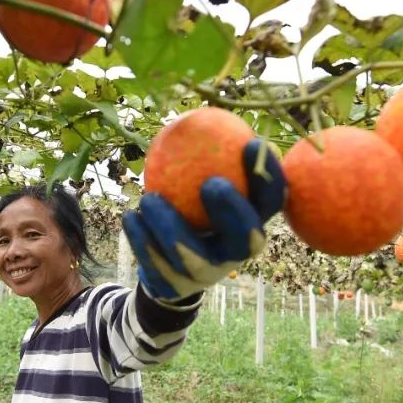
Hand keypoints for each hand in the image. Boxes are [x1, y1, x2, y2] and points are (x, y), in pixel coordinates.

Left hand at [123, 138, 285, 300]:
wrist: (168, 267)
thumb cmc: (191, 211)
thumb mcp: (204, 187)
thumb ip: (210, 159)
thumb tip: (205, 114)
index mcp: (252, 223)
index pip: (272, 203)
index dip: (269, 176)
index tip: (253, 143)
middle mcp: (237, 253)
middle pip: (246, 239)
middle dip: (233, 213)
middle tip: (211, 183)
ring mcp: (208, 275)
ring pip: (192, 256)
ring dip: (170, 227)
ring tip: (149, 199)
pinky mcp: (177, 288)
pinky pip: (157, 265)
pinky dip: (142, 240)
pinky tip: (130, 216)